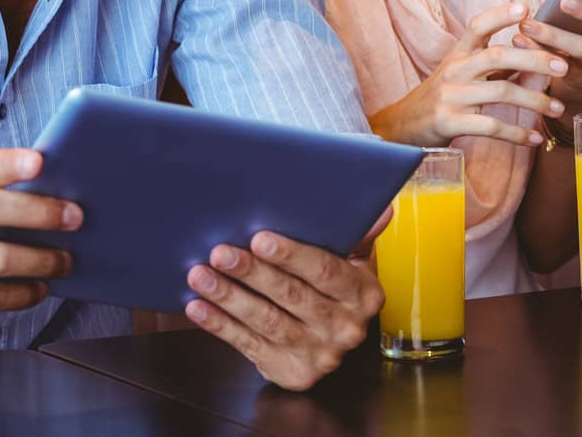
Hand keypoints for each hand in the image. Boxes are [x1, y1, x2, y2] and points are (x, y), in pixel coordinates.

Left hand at [185, 231, 384, 391]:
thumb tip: (382, 208)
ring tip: (200, 275)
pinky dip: (221, 325)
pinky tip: (199, 307)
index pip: (325, 271)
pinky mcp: (293, 372)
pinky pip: (250, 345)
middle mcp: (346, 328)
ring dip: (229, 297)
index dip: (291, 255)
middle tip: (220, 252)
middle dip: (252, 272)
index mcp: (364, 294)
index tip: (259, 238)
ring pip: (267, 320)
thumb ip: (360, 234)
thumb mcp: (355, 260)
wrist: (333, 341)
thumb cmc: (337, 288)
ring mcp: (320, 354)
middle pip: (292, 295)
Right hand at [367, 2, 569, 147]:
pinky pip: (491, 127)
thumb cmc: (442, 95)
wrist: (402, 124)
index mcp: (458, 53)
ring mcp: (451, 96)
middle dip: (534, 60)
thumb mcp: (461, 72)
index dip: (500, 14)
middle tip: (562, 67)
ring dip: (535, 101)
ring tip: (558, 108)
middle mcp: (454, 69)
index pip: (478, 25)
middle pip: (498, 56)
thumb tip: (538, 58)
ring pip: (501, 92)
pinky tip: (535, 138)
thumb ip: (494, 66)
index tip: (526, 8)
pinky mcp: (449, 122)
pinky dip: (517, 134)